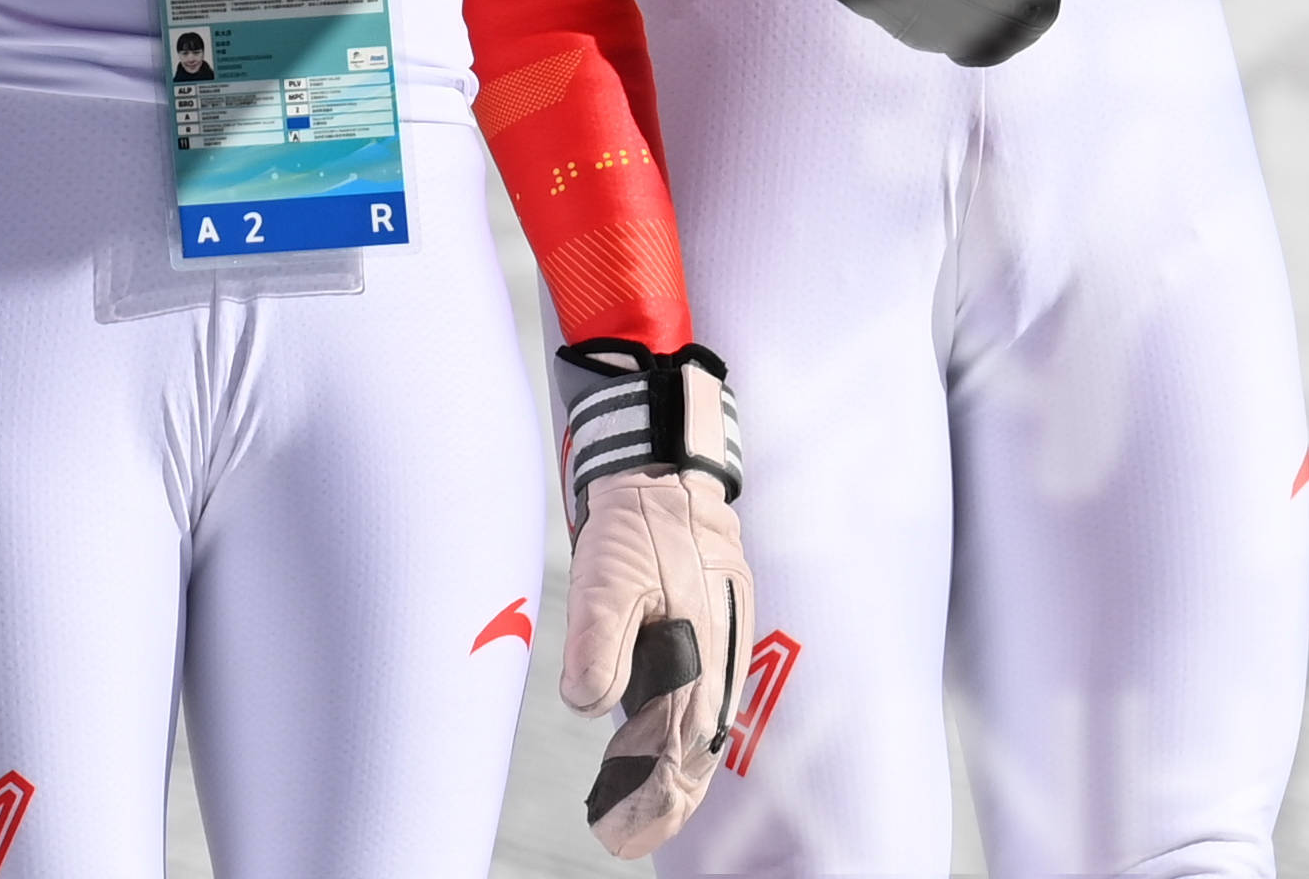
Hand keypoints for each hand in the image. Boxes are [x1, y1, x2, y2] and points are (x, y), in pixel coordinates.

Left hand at [551, 341, 753, 856]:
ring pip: (703, 726)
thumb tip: (589, 707)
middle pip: (695, 748)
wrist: (668, 469)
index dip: (651, 797)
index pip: (675, 747)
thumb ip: (599, 644)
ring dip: (679, 770)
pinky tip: (674, 747)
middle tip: (632, 838)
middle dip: (668, 798)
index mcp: (696, 653)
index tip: (624, 833)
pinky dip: (688, 732)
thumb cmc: (635, 523)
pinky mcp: (713, 627)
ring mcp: (719, 643)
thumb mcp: (605, 578)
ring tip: (655, 810)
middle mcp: (716, 657)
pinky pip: (706, 696)